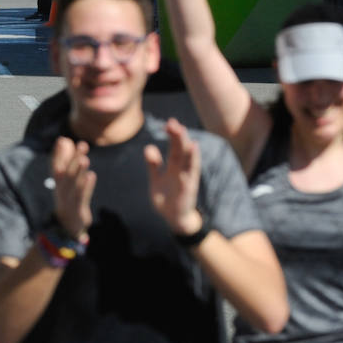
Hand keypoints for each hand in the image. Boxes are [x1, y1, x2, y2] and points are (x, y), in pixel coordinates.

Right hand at [50, 137, 95, 238]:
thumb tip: (63, 139)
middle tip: (83, 145)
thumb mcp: (66, 179)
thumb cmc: (68, 197)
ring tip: (85, 159)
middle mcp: (60, 190)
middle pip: (66, 173)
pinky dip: (86, 187)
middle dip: (74, 158)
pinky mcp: (77, 210)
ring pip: (73, 184)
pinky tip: (91, 176)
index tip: (63, 140)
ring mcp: (68, 201)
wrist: (69, 226)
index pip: (56, 166)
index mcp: (58, 183)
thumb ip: (65, 159)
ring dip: (79, 171)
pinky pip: (81, 197)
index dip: (59, 153)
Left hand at [146, 118, 201, 234]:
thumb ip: (153, 165)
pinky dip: (191, 168)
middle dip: (178, 137)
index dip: (172, 135)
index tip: (169, 123)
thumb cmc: (166, 198)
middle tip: (174, 123)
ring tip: (186, 136)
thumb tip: (149, 148)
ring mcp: (186, 180)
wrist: (175, 219)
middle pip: (181, 151)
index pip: (174, 147)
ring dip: (188, 150)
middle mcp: (182, 171)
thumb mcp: (156, 180)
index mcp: (174, 167)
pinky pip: (189, 179)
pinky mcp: (188, 191)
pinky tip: (193, 155)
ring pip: (188, 162)